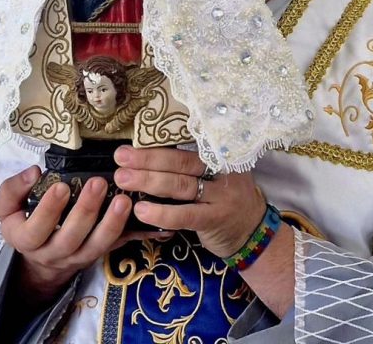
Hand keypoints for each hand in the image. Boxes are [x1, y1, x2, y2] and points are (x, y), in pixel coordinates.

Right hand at [0, 166, 164, 301]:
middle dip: (86, 211)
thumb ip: (13, 189)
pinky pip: (119, 245)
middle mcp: (54, 252)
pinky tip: (150, 220)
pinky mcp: (101, 252)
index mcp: (27, 240)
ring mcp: (80, 256)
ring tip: (124, 199)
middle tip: (98, 183)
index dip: (48, 210)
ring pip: (98, 247)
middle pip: (70, 238)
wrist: (42, 257)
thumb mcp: (9, 208)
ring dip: (113, 223)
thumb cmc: (27, 220)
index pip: (34, 231)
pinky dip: (136, 233)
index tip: (61, 186)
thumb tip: (34, 172)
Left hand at [114, 146, 266, 257]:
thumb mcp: (215, 174)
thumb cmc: (224, 198)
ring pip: (181, 185)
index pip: (185, 144)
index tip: (131, 142)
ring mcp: (221, 194)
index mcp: (218, 153)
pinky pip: (185, 214)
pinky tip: (141, 210)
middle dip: (147, 159)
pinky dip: (162, 212)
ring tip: (124, 179)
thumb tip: (145, 156)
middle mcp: (222, 169)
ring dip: (149, 181)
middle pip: (180, 161)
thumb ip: (190, 165)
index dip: (157, 144)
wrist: (252, 230)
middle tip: (120, 157)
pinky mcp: (216, 218)